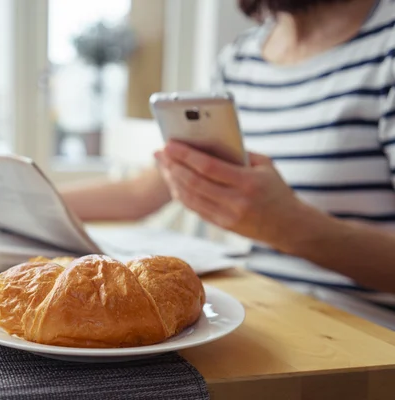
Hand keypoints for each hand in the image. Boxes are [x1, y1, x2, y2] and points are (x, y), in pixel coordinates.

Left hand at [155, 141, 308, 249]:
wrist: (290, 226)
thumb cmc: (277, 190)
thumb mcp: (265, 166)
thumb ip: (239, 153)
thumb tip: (208, 141)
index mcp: (248, 182)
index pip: (208, 167)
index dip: (185, 155)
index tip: (170, 144)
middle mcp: (236, 201)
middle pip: (194, 182)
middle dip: (173, 165)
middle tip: (160, 153)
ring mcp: (228, 216)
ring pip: (190, 198)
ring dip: (173, 180)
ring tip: (163, 166)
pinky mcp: (222, 226)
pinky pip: (195, 208)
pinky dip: (181, 195)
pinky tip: (174, 182)